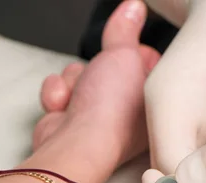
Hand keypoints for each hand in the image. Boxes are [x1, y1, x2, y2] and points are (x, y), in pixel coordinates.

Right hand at [34, 0, 159, 166]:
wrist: (76, 145)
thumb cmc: (110, 111)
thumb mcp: (125, 56)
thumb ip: (126, 29)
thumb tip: (135, 7)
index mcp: (150, 99)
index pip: (140, 61)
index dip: (128, 54)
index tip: (125, 57)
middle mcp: (123, 111)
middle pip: (103, 65)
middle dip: (93, 67)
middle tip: (100, 78)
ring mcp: (94, 117)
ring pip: (77, 75)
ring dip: (72, 81)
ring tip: (79, 97)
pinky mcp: (67, 121)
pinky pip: (58, 91)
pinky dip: (56, 95)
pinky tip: (61, 107)